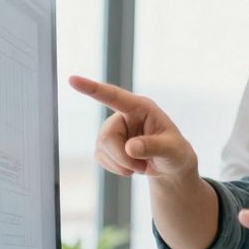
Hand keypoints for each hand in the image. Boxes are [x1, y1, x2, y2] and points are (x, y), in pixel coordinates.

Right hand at [68, 75, 195, 181]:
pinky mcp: (107, 144)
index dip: (93, 88)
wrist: (170, 166)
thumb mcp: (172, 150)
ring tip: (142, 166)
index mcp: (142, 108)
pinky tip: (131, 167)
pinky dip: (116, 168)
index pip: (114, 96)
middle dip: (122, 157)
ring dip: (122, 164)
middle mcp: (124, 115)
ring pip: (102, 147)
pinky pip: (100, 157)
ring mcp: (114, 129)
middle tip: (142, 167)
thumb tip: (130, 147)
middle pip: (107, 135)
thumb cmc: (175, 152)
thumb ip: (153, 147)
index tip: (73, 80)